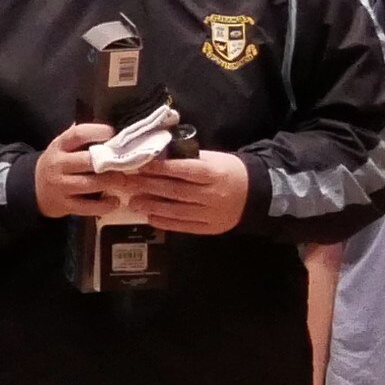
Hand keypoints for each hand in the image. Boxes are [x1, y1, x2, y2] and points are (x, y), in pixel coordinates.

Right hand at [31, 123, 117, 219]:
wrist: (34, 188)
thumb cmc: (58, 163)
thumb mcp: (63, 147)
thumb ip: (81, 137)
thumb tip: (109, 124)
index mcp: (59, 146)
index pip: (77, 134)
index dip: (97, 132)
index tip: (113, 133)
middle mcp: (58, 164)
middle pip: (87, 161)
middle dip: (109, 162)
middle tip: (126, 163)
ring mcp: (60, 186)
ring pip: (89, 184)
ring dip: (110, 183)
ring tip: (123, 181)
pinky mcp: (64, 205)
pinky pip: (87, 207)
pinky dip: (104, 205)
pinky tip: (115, 201)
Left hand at [116, 149, 250, 236]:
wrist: (255, 194)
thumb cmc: (229, 171)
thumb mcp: (213, 158)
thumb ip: (188, 159)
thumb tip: (158, 156)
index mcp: (213, 173)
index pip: (183, 170)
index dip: (160, 168)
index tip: (140, 165)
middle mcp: (211, 194)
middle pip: (176, 191)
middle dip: (150, 187)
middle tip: (129, 184)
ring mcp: (210, 213)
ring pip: (177, 211)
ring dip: (152, 206)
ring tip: (134, 202)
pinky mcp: (209, 228)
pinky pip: (184, 226)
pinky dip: (166, 222)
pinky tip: (151, 217)